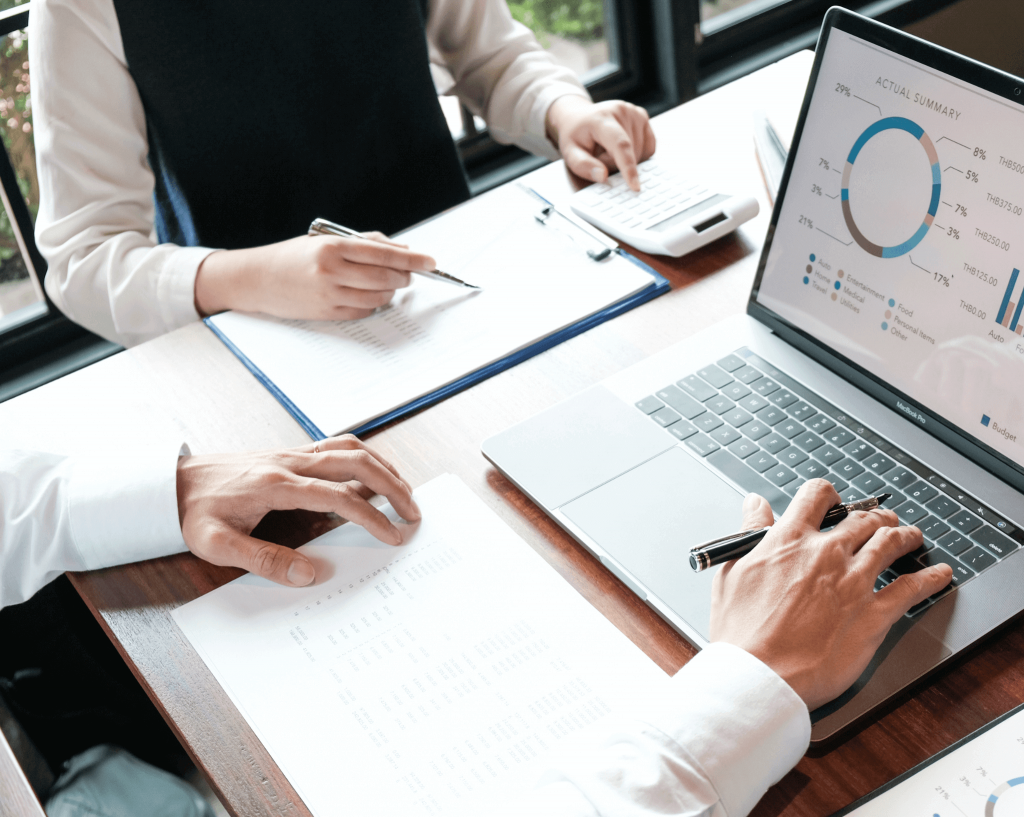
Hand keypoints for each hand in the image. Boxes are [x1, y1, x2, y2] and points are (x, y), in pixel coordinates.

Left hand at [175, 436, 420, 586]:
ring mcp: (291, 454)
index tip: (393, 535)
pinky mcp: (290, 454)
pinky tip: (372, 474)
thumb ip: (263, 560)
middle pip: (355, 462)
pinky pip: (336, 446)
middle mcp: (289, 462)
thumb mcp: (216, 545)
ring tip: (404, 491)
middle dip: (392, 486)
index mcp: (276, 485)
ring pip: (350, 448)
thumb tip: (308, 574)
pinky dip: (364, 457)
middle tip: (414, 512)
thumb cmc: (193, 513)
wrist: (171, 483)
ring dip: (382, 466)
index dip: (371, 517)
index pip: (338, 497)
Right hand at [194, 232, 435, 319]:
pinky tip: (368, 295)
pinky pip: (363, 311)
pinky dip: (373, 304)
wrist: (257, 279)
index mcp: (333, 247)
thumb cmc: (294, 256)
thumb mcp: (325, 239)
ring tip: (386, 283)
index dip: (413, 259)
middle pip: (386, 277)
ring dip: (390, 291)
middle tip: (409, 274)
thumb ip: (364, 242)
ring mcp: (330, 295)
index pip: (384, 253)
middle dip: (404, 276)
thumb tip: (402, 248)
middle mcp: (332, 271)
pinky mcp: (327, 313)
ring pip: (378, 297)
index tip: (431, 262)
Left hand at [546, 96, 655, 191]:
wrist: (578, 117)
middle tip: (599, 156)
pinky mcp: (643, 117)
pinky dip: (636, 154)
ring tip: (608, 149)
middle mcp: (621, 111)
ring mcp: (635, 112)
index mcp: (601, 118)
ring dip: (625, 160)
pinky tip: (621, 148)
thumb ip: (583, 165)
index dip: (628, 167)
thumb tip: (603, 176)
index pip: (620, 145)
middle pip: (630, 153)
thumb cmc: (575, 136)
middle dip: (615, 164)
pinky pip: (648, 148)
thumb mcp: (570, 153)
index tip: (635, 187)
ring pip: (640, 153)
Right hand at [710, 480, 952, 709]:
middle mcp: (826, 553)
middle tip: (881, 520)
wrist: (759, 674)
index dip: (828, 493)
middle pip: (862, 519)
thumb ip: (751, 532)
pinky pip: (912, 588)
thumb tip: (755, 505)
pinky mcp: (874, 615)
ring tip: (911, 536)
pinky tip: (939, 575)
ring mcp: (854, 582)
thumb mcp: (733, 571)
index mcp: (789, 540)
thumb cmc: (741, 631)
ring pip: (891, 543)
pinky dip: (930, 578)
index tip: (834, 499)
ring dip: (905, 535)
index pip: (816, 495)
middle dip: (875, 516)